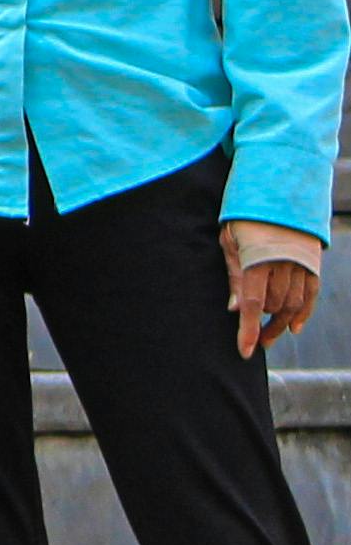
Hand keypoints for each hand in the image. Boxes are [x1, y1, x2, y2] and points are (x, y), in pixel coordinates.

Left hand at [226, 220, 324, 356]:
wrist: (280, 193)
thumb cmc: (247, 218)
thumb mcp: (230, 241)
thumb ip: (234, 275)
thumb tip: (235, 309)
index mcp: (257, 260)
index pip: (251, 304)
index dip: (248, 330)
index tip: (245, 352)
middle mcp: (283, 264)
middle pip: (274, 306)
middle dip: (263, 325)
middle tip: (255, 339)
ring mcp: (301, 264)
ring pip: (293, 303)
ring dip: (281, 322)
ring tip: (270, 336)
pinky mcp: (314, 262)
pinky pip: (311, 293)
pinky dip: (304, 312)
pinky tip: (294, 327)